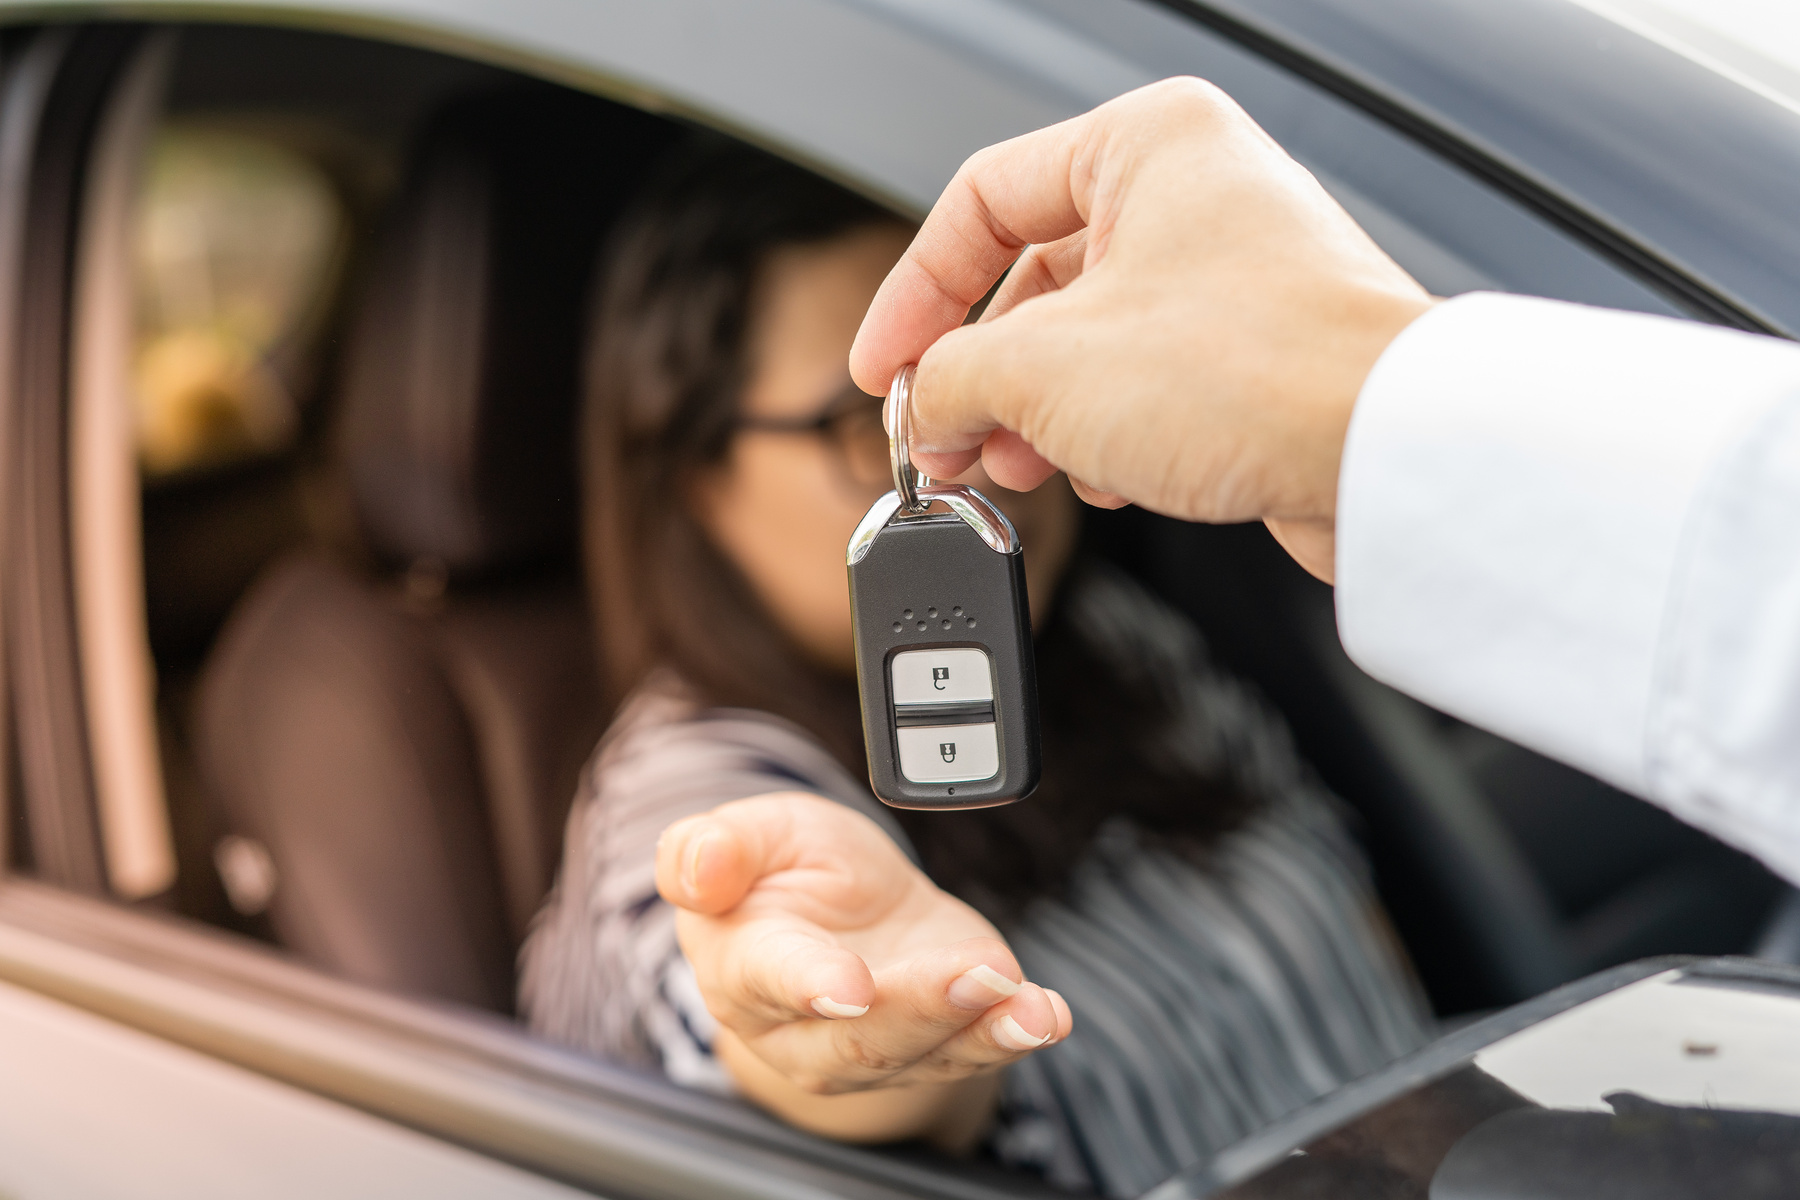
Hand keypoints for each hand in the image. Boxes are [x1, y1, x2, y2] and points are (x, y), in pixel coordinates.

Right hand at [656, 792, 1070, 1145]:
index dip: (810, 983)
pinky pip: (974, 1051)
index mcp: (743, 966)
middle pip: (857, 1038)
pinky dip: (1014, 1034)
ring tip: (1024, 1001)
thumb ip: (714, 847)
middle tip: (974, 974)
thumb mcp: (753, 832)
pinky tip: (1045, 1013)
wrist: (844, 908)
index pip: (771, 978)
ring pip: (922, 1052)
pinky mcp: (936, 1041)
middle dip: (920, 1010)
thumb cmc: (785, 868)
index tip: (850, 987)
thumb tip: (700, 865)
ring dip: (980, 1027)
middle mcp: (802, 1028)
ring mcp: (872, 1046)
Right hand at [849, 77, 1433, 580]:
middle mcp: (1196, 193)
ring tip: (1008, 467)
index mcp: (1146, 142)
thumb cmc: (1256, 370)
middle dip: (980, 374)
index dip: (913, 294)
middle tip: (942, 438)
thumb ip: (951, 377)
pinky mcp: (1258, 353)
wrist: (1388, 456)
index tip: (885, 369)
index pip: (982, 202)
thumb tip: (921, 405)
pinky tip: (1101, 477)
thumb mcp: (1045, 370)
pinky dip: (1105, 431)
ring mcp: (1233, 274)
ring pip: (1090, 339)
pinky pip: (1147, 382)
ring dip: (1036, 415)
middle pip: (1035, 279)